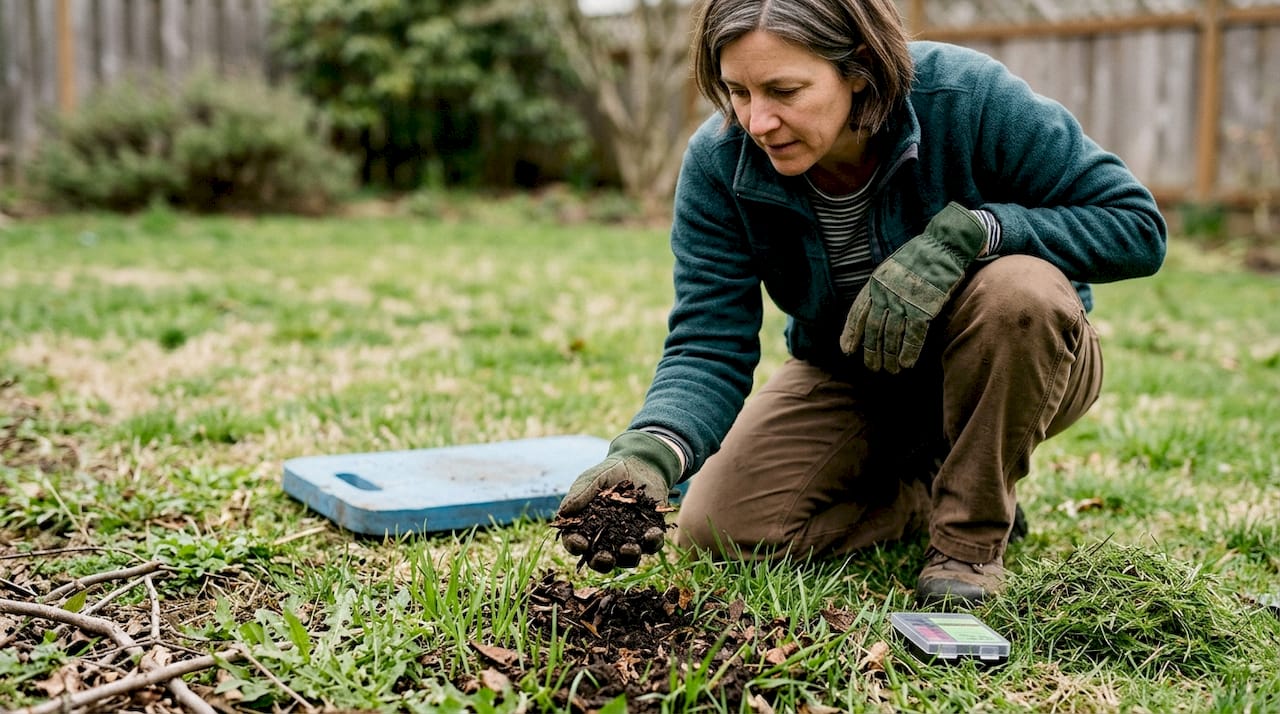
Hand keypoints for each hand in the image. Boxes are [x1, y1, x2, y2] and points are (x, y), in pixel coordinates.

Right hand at [556, 430, 681, 570]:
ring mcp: (629, 540)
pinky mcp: (650, 535)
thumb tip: (563, 511)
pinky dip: (652, 541)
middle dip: (602, 562)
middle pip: (601, 560)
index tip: (580, 543)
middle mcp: (607, 541)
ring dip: (629, 557)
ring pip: (628, 558)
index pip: (576, 543)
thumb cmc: (610, 473)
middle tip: (605, 557)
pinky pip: (652, 545)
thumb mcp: (593, 479)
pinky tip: (652, 533)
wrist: (640, 464)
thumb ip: (580, 494)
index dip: (575, 546)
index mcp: (587, 529)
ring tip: (631, 548)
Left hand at [840, 202, 986, 372]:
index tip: (847, 350)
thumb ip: (882, 288)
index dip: (851, 333)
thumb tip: (875, 308)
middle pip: (873, 329)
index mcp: (875, 283)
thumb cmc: (920, 257)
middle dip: (871, 351)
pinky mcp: (924, 308)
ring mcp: (904, 302)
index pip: (858, 313)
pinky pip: (913, 335)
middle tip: (872, 367)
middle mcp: (886, 294)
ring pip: (891, 336)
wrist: (945, 245)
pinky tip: (905, 364)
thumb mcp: (891, 268)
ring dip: (889, 356)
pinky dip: (909, 351)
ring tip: (889, 369)